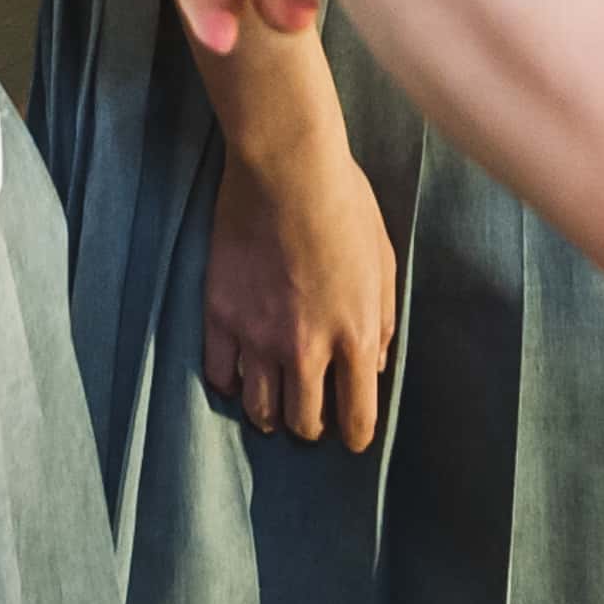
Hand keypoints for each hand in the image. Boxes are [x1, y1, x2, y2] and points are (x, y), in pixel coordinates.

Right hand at [201, 109, 402, 449]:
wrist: (286, 167)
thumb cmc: (345, 205)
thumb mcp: (383, 262)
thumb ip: (383, 321)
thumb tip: (377, 364)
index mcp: (354, 337)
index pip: (357, 417)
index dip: (356, 436)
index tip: (350, 437)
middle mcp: (306, 349)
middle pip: (304, 422)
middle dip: (311, 428)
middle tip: (309, 417)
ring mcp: (258, 336)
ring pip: (260, 409)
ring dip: (269, 416)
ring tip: (271, 408)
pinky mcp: (220, 316)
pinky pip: (219, 375)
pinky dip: (229, 385)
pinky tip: (237, 378)